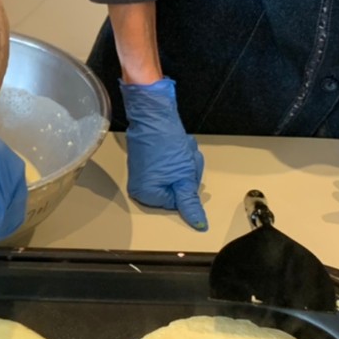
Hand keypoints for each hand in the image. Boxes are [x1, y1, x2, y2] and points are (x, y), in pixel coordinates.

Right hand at [120, 78, 206, 230]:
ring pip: (176, 175)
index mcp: (145, 195)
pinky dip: (177, 156)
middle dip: (186, 173)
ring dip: (184, 163)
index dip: (186, 185)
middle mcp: (140, 186)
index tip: (185, 171)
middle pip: (176, 189)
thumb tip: (199, 225)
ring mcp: (143, 171)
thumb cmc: (166, 144)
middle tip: (184, 159)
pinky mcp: (147, 158)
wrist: (154, 114)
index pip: (177, 202)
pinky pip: (170, 165)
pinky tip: (175, 145)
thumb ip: (190, 203)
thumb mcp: (184, 176)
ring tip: (180, 149)